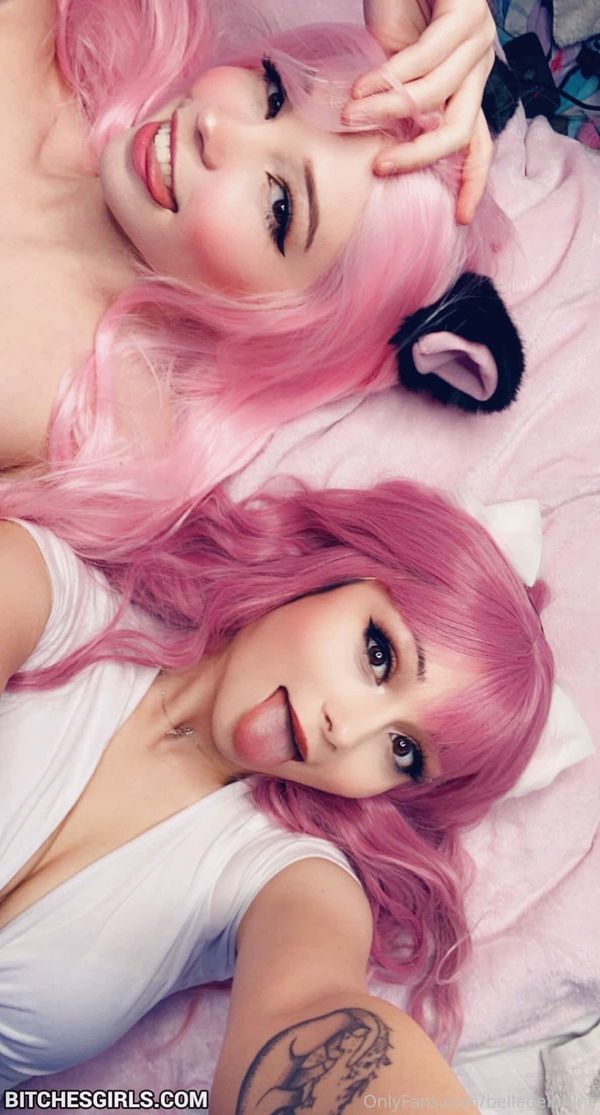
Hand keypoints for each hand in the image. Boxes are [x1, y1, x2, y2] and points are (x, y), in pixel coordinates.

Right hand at [344, 0, 496, 223]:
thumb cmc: (396, 3)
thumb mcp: (391, 66)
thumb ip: (392, 105)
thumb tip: (374, 147)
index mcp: (466, 85)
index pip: (479, 143)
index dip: (472, 181)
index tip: (461, 217)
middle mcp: (479, 65)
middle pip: (460, 132)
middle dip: (419, 157)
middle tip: (380, 168)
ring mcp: (478, 40)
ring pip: (436, 99)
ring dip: (387, 112)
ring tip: (350, 116)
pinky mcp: (466, 15)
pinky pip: (424, 62)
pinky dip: (387, 80)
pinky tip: (360, 89)